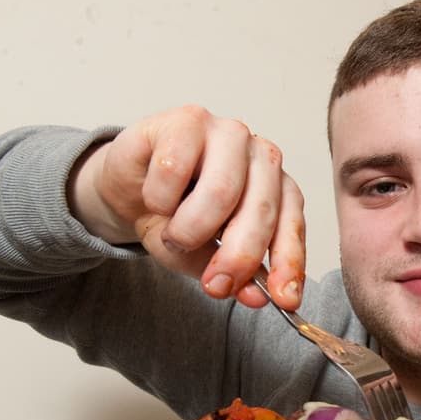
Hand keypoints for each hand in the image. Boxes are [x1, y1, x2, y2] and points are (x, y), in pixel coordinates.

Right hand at [67, 105, 305, 308]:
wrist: (128, 189)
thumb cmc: (175, 217)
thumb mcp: (203, 257)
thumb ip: (232, 275)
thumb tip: (256, 297)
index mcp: (277, 189)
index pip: (292, 225)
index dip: (288, 262)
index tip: (283, 299)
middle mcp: (260, 157)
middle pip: (259, 210)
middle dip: (236, 256)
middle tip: (213, 283)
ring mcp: (227, 133)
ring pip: (221, 190)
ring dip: (190, 228)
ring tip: (174, 235)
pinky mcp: (187, 120)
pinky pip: (175, 168)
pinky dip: (160, 197)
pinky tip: (155, 196)